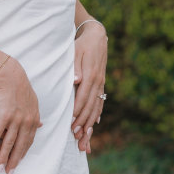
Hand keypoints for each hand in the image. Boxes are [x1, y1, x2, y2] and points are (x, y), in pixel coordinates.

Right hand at [0, 57, 41, 173]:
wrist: (8, 73)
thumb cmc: (17, 86)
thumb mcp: (30, 101)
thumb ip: (33, 116)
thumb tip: (41, 126)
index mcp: (33, 119)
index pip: (28, 141)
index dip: (22, 153)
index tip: (17, 163)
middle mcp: (27, 121)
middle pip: (20, 146)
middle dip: (14, 160)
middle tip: (9, 172)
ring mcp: (15, 119)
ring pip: (9, 143)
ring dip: (3, 157)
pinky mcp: (3, 115)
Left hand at [72, 20, 107, 152]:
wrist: (97, 36)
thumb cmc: (82, 45)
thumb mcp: (76, 52)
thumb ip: (76, 67)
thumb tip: (76, 80)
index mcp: (90, 75)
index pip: (83, 98)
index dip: (77, 112)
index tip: (71, 124)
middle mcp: (97, 82)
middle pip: (91, 107)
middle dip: (83, 123)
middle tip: (76, 137)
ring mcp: (101, 83)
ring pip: (96, 107)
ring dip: (90, 123)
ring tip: (84, 137)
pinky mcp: (101, 83)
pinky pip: (100, 102)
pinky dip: (97, 114)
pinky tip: (95, 125)